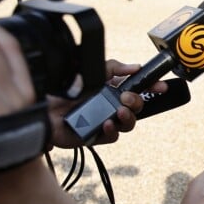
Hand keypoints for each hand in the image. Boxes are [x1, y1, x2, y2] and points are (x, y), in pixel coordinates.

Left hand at [47, 59, 167, 148]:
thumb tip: (135, 67)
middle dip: (137, 101)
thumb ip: (114, 67)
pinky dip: (112, 130)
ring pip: (129, 124)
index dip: (152, 87)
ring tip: (120, 111)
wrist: (44, 108)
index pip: (138, 88)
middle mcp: (111, 105)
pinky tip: (106, 123)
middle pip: (138, 107)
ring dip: (129, 117)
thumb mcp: (92, 71)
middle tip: (126, 97)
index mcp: (112, 89)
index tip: (160, 86)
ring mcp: (105, 121)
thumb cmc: (65, 90)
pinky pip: (113, 136)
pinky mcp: (97, 136)